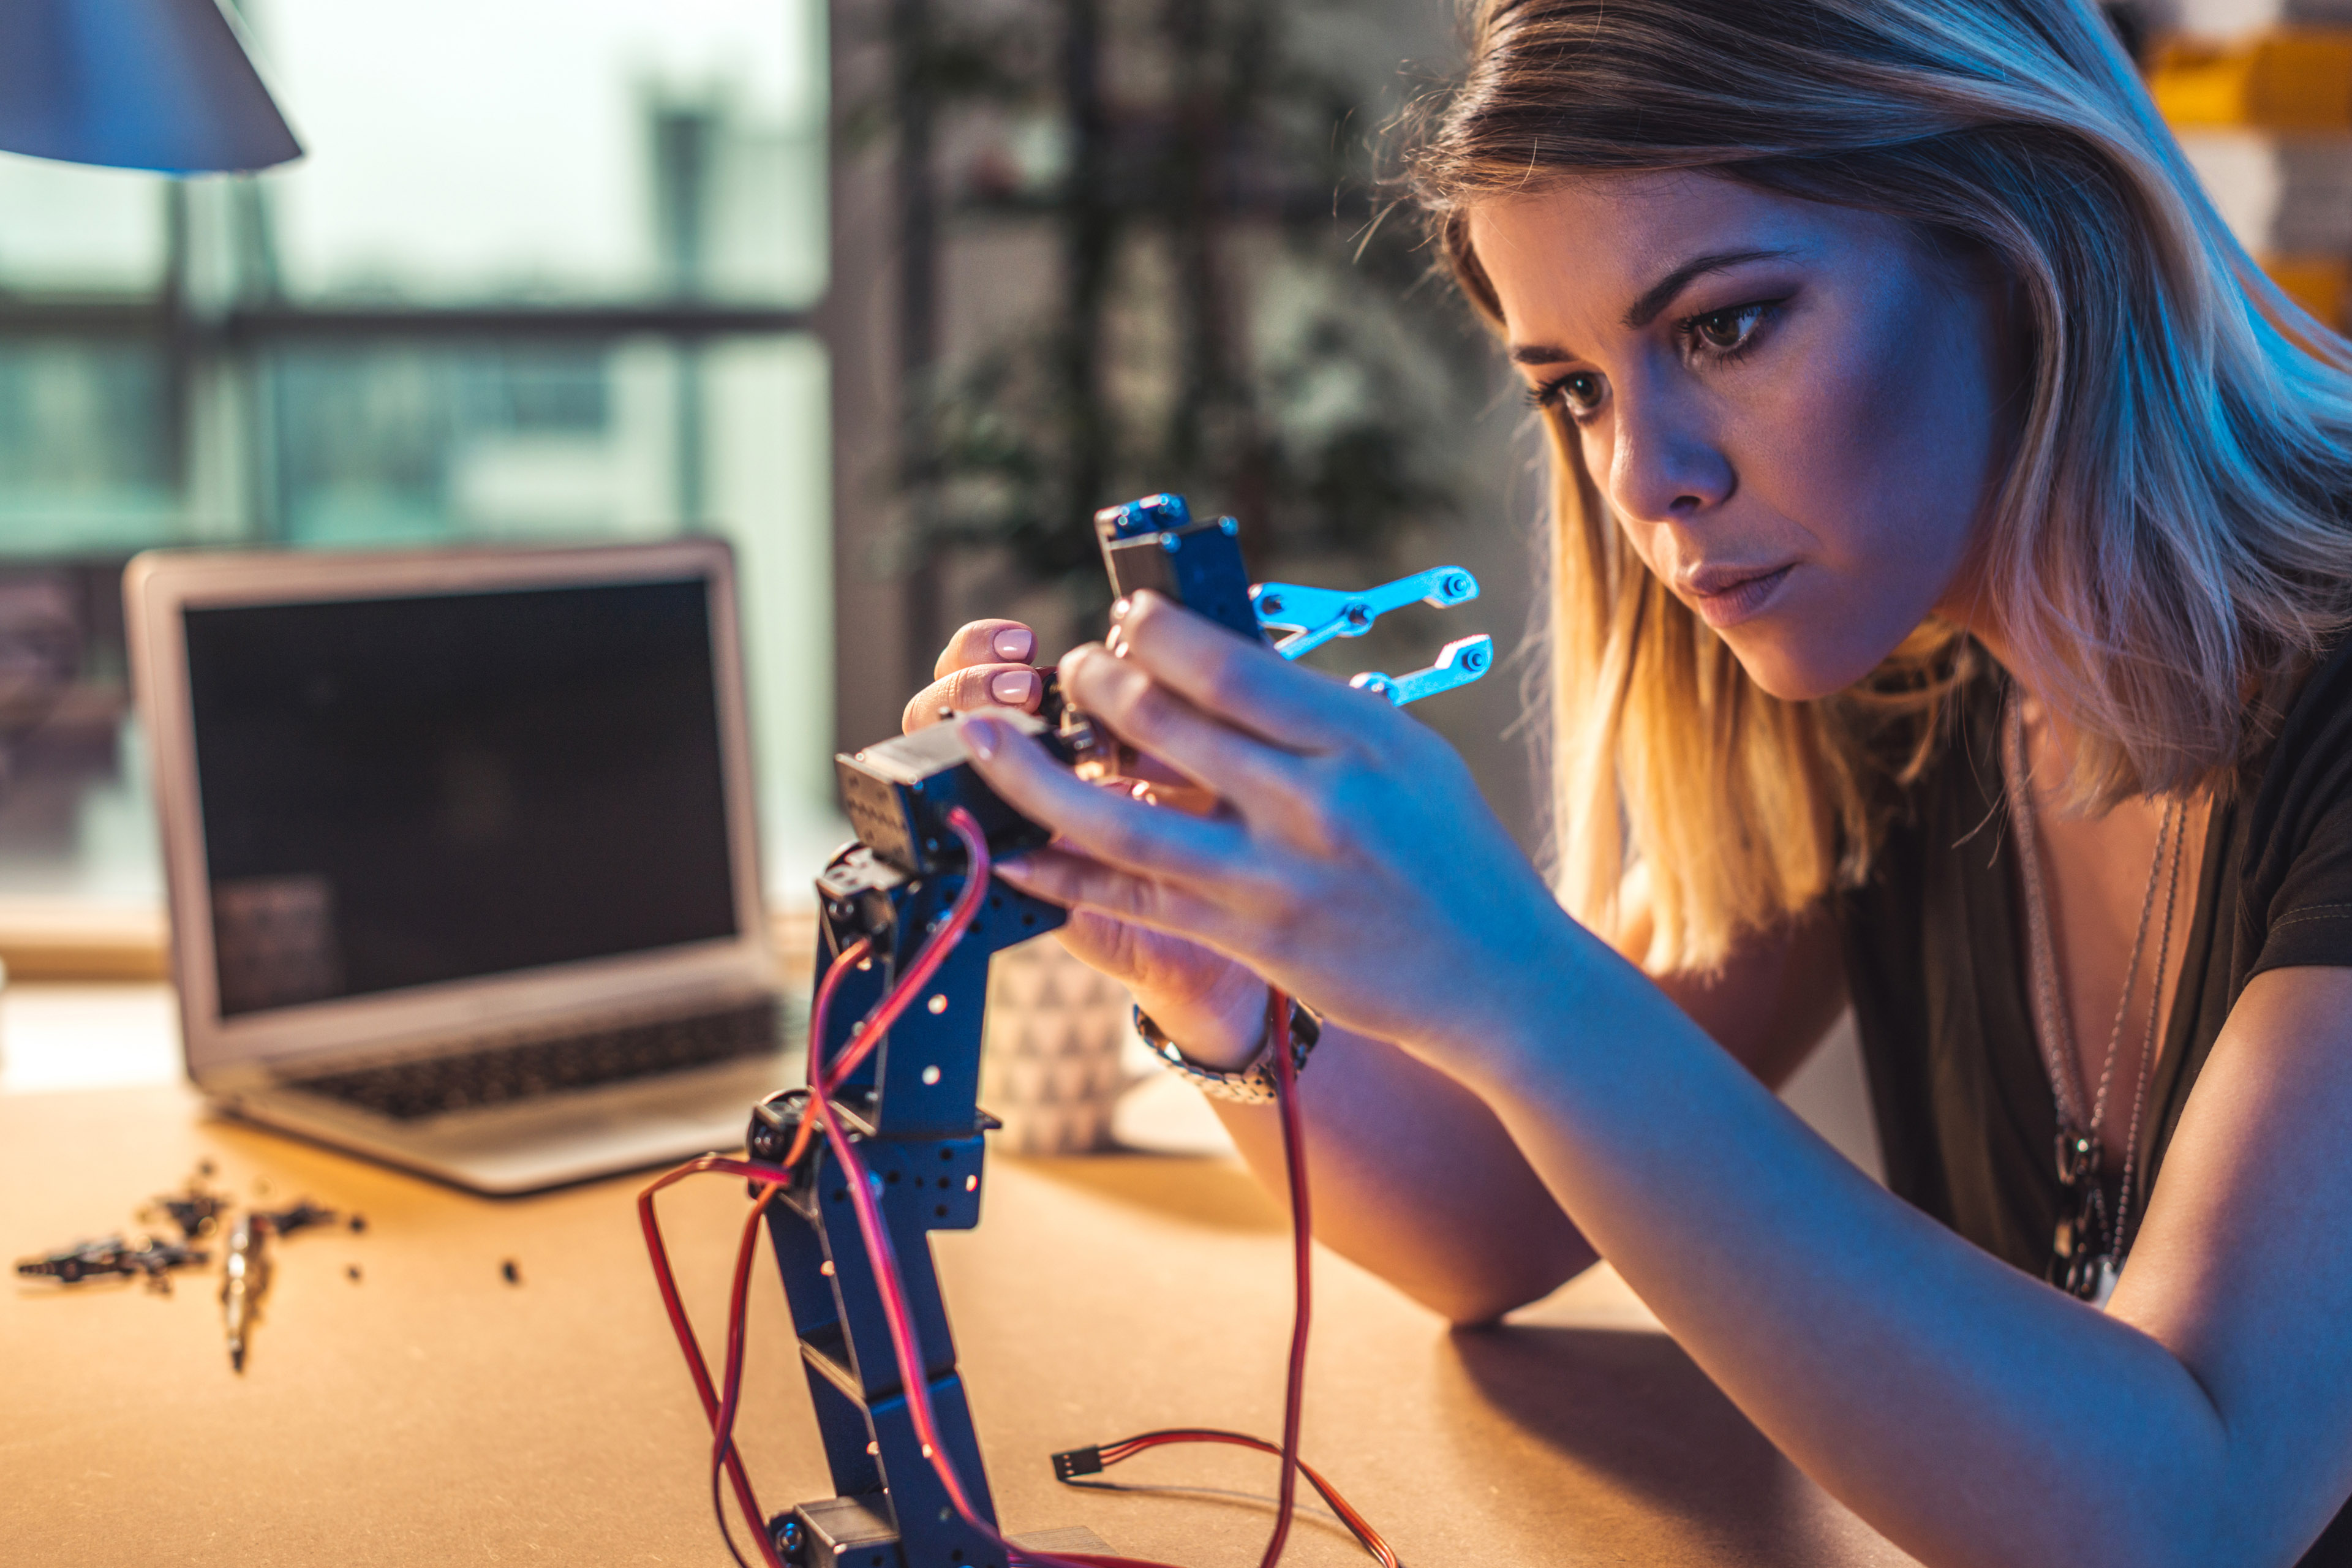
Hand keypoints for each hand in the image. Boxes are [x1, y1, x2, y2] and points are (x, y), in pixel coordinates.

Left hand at [958, 593, 1573, 1063]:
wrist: (1498, 975)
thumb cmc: (1451, 852)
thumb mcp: (1403, 756)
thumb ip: (1315, 716)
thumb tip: (1213, 666)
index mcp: (1357, 738)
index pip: (1230, 668)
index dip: (1156, 637)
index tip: (1124, 621)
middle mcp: (1315, 800)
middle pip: (1168, 725)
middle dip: (1096, 685)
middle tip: (1068, 668)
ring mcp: (1278, 876)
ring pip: (1127, 817)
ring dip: (1040, 776)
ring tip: (988, 741)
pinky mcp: (1254, 938)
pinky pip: (1137, 900)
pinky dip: (1068, 874)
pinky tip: (1017, 853)